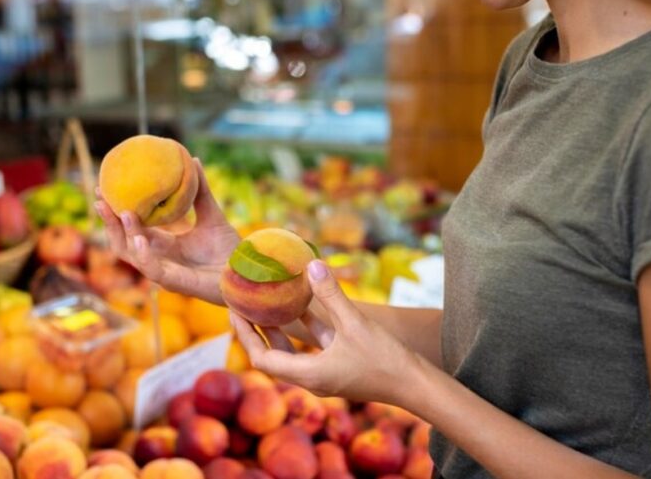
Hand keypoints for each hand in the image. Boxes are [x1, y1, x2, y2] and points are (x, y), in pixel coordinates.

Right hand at [95, 158, 240, 301]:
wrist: (245, 271)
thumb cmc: (228, 249)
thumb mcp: (211, 214)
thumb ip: (200, 192)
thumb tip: (193, 160)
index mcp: (163, 244)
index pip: (132, 227)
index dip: (116, 210)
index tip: (105, 189)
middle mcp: (158, 258)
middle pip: (122, 241)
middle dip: (109, 222)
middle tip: (100, 199)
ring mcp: (163, 271)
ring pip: (131, 255)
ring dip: (123, 234)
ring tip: (122, 213)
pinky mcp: (173, 282)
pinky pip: (151, 269)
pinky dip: (142, 255)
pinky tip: (138, 238)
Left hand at [231, 260, 426, 404]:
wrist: (415, 386)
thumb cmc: (385, 359)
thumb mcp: (355, 323)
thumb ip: (332, 294)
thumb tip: (311, 264)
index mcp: (308, 374)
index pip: (262, 357)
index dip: (245, 334)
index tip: (234, 310)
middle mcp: (311, 379)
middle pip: (271, 355)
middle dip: (255, 331)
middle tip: (242, 304)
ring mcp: (325, 375)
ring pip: (292, 352)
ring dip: (278, 330)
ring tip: (264, 303)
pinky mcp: (338, 368)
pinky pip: (312, 349)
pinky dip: (304, 331)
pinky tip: (303, 307)